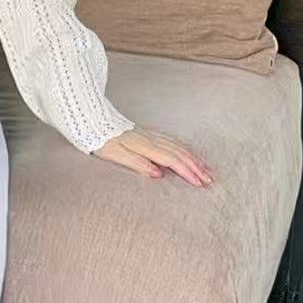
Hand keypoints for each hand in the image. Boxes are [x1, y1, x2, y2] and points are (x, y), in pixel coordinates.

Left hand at [93, 128, 213, 186]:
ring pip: (177, 146)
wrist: (93, 119)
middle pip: (179, 153)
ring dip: (193, 158)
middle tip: (210, 180)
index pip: (172, 161)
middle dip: (196, 167)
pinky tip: (188, 153)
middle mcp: (151, 139)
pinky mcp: (147, 133)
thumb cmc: (101, 140)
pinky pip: (171, 140)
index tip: (200, 184)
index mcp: (145, 146)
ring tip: (205, 169)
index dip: (187, 172)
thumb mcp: (115, 155)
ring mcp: (150, 134)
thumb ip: (137, 164)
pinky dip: (184, 148)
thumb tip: (158, 175)